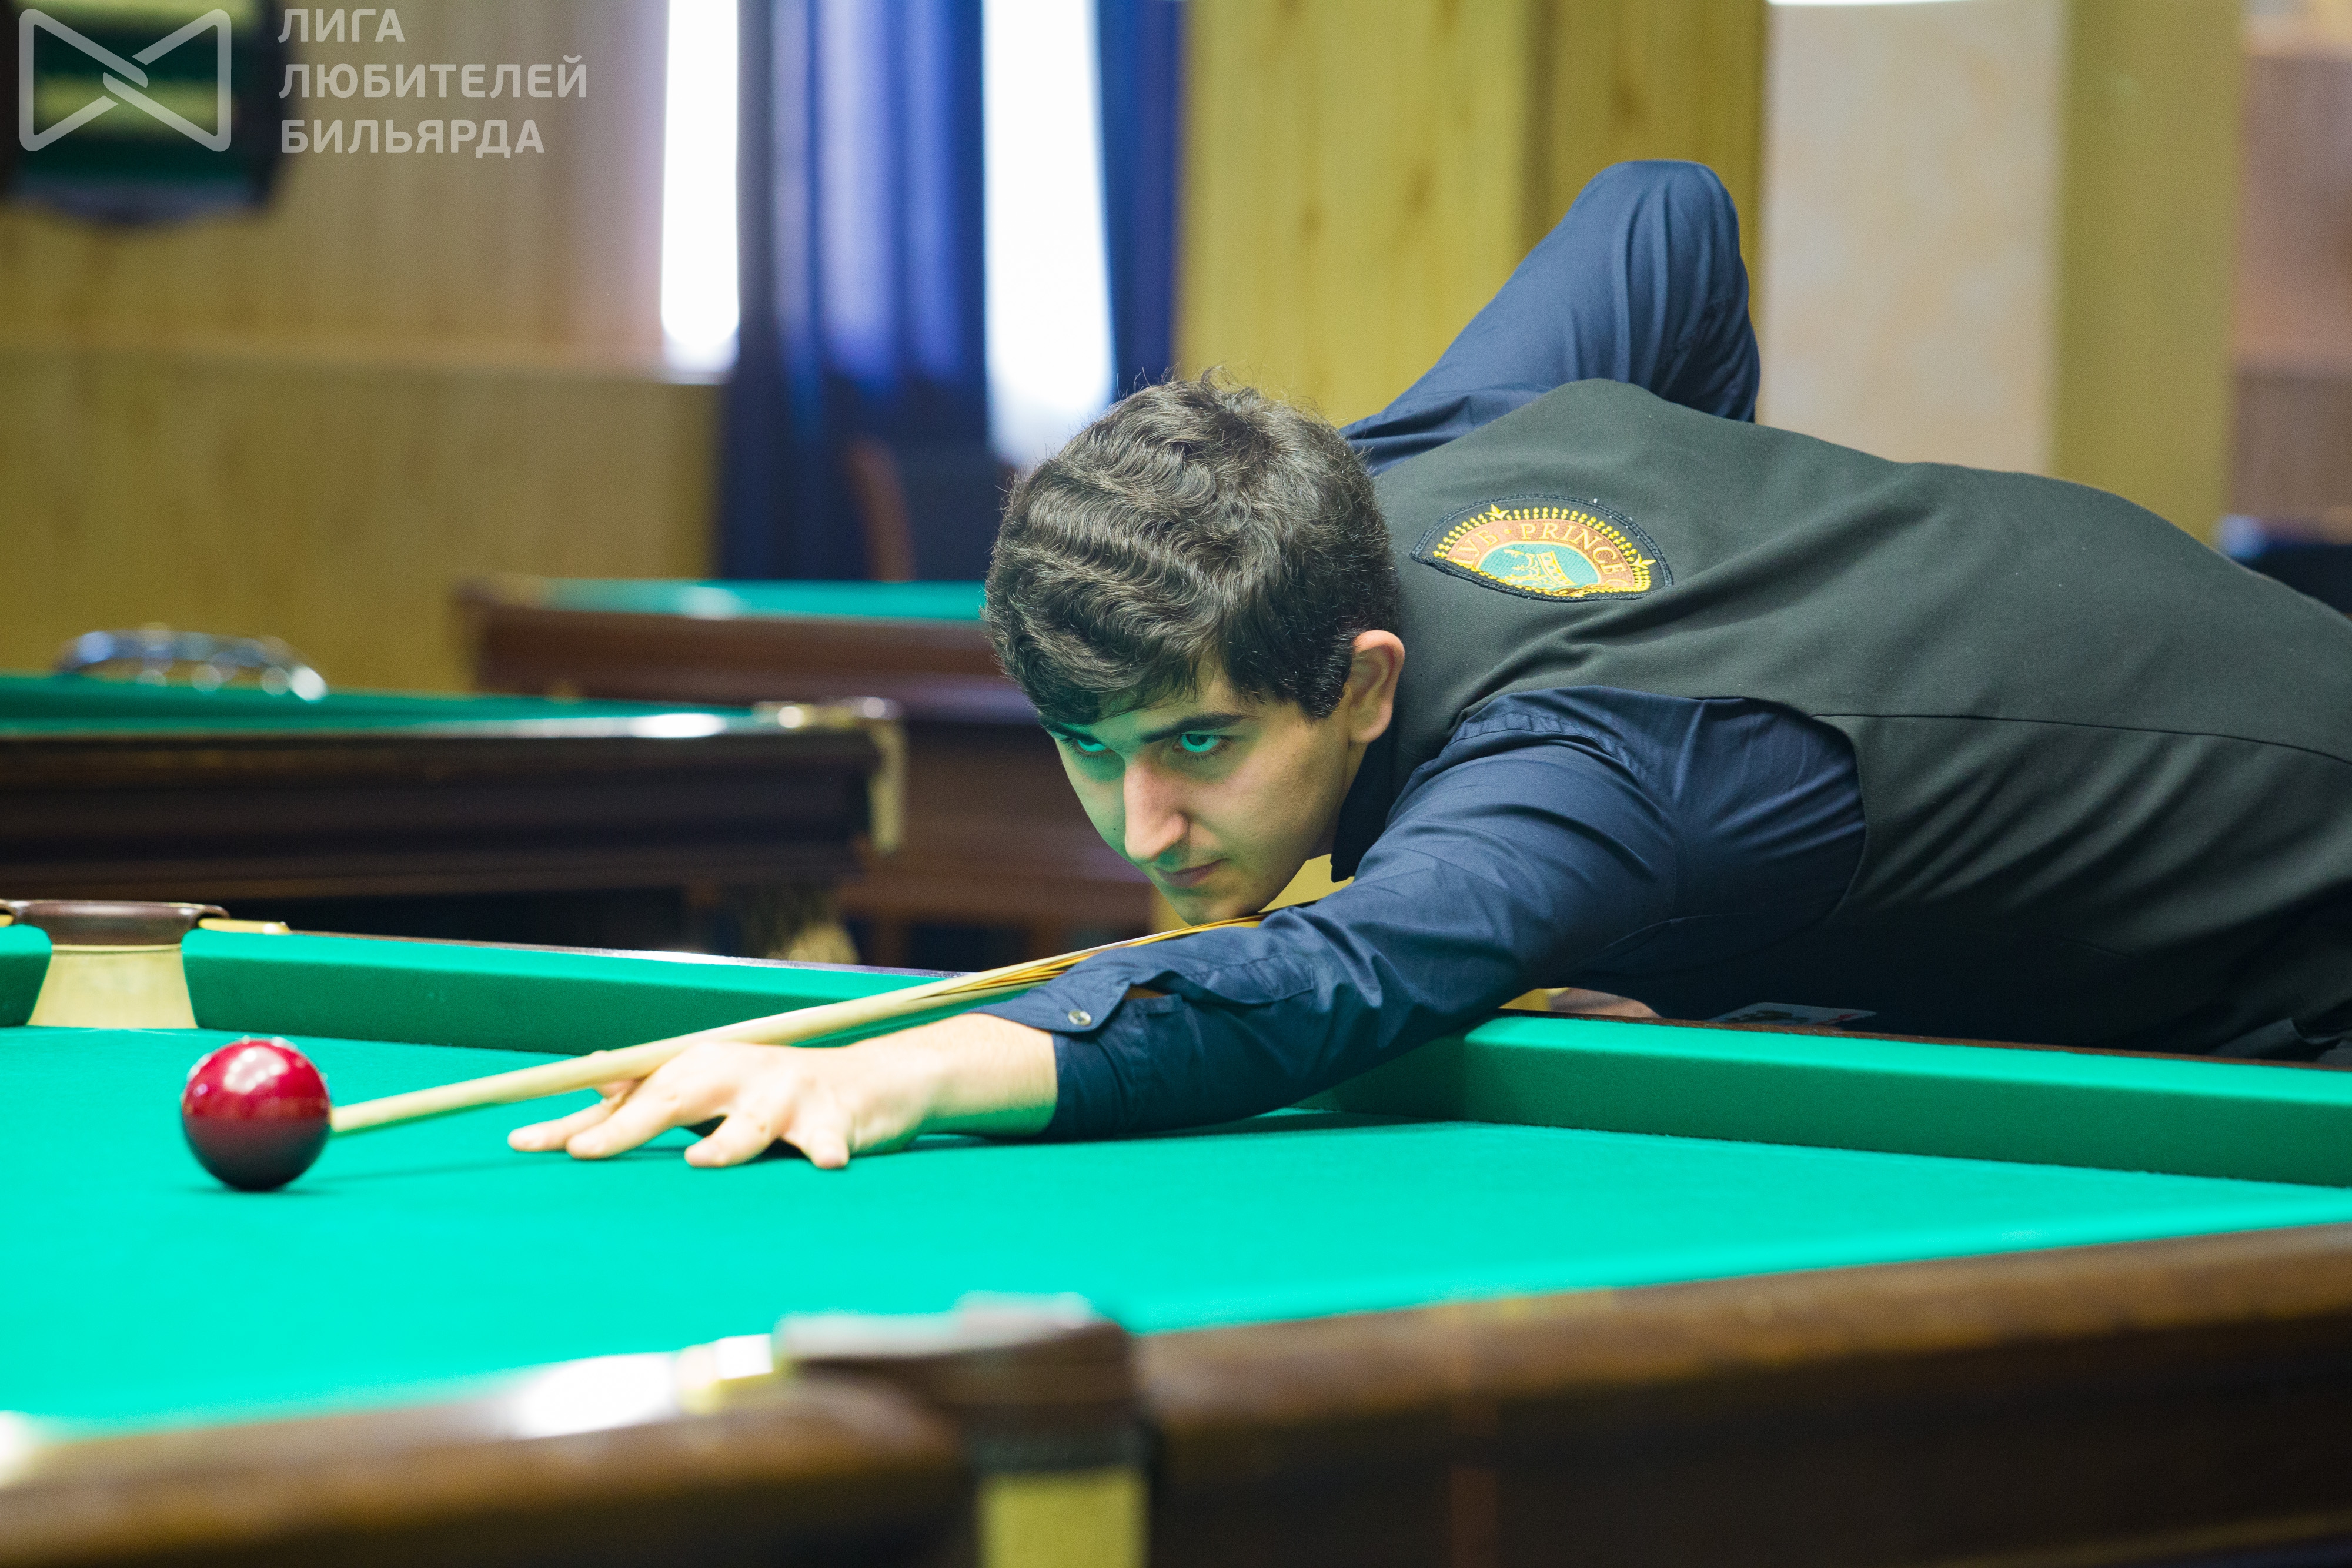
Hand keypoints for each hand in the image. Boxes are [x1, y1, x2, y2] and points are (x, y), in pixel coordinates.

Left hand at [507, 1014, 1055, 1168]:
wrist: (877, 1082)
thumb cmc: (782, 1095)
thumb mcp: (716, 1092)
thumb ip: (659, 1097)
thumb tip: (589, 1086)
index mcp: (702, 1068)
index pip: (629, 1092)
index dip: (577, 1118)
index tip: (523, 1143)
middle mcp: (739, 1072)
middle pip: (677, 1096)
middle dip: (630, 1124)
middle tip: (586, 1151)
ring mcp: (790, 1093)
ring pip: (753, 1119)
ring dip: (729, 1141)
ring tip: (704, 1162)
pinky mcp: (838, 1116)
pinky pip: (830, 1137)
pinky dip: (827, 1149)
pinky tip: (826, 1163)